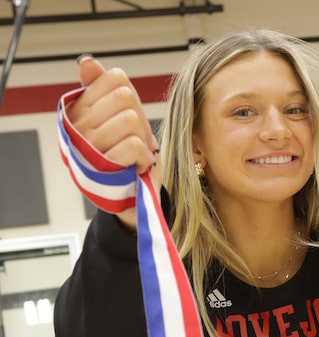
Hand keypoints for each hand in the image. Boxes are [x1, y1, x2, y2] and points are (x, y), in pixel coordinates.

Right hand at [66, 55, 161, 228]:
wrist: (127, 196)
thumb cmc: (122, 154)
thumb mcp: (114, 119)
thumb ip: (104, 90)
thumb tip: (87, 62)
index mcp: (78, 109)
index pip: (115, 79)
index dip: (133, 97)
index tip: (132, 118)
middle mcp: (77, 126)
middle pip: (125, 98)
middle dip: (142, 119)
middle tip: (139, 139)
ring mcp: (87, 147)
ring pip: (131, 120)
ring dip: (144, 140)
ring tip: (137, 154)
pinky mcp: (103, 168)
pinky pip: (134, 145)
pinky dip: (145, 156)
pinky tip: (138, 165)